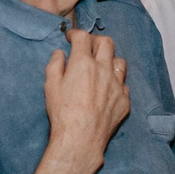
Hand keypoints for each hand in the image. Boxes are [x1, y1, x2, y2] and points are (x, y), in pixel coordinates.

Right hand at [42, 27, 130, 173]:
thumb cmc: (62, 113)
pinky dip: (115, 83)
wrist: (80, 139)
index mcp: (83, 63)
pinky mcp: (124, 100)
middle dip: (96, 41)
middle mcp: (104, 70)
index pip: (83, 37)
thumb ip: (55, 65)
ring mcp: (117, 85)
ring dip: (110, 60)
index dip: (75, 34)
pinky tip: (107, 90)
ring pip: (119, 62)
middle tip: (87, 47)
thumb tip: (60, 54)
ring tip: (101, 67)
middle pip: (107, 43)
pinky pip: (123, 85)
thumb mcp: (50, 86)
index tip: (71, 37)